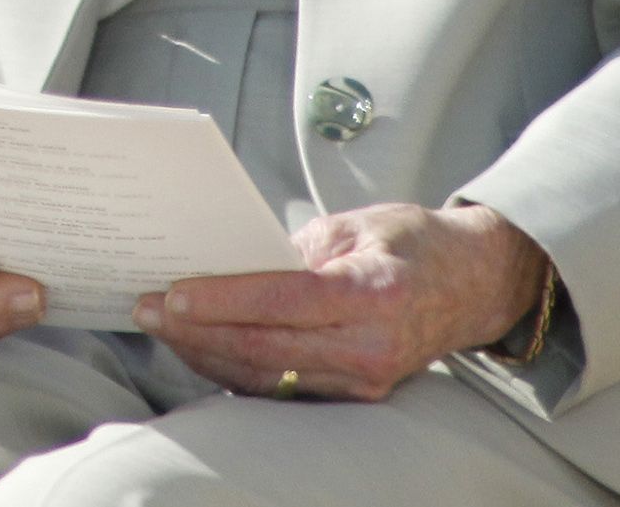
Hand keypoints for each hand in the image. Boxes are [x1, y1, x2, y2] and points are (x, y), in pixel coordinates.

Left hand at [132, 202, 547, 402]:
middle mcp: (371, 347)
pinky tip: (200, 347)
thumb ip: (291, 249)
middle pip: (266, 348)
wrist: (472, 285)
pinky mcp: (355, 394)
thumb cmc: (410, 243)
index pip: (284, 301)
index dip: (223, 300)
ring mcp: (364, 380)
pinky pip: (283, 386)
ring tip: (161, 327)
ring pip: (268, 375)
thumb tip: (225, 263)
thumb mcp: (353, 225)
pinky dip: (235, 368)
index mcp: (373, 294)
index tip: (171, 293)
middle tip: (146, 309)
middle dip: (198, 331)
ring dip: (207, 353)